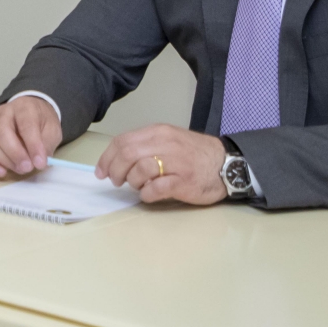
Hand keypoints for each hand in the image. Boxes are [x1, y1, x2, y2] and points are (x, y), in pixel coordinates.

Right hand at [0, 95, 62, 177]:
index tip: (40, 163)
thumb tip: (39, 162)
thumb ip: (47, 144)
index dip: (33, 145)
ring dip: (4, 160)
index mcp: (24, 107)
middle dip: (14, 153)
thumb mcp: (52, 129)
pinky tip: (1, 172)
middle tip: (27, 168)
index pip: (26, 124)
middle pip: (0, 131)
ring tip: (20, 169)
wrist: (29, 112)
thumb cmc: (41, 122)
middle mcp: (3, 113)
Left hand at [95, 124, 227, 204]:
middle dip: (115, 171)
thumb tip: (116, 160)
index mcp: (158, 132)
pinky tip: (150, 194)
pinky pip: (155, 188)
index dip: (106, 158)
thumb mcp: (168, 141)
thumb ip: (144, 146)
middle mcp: (165, 144)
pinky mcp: (184, 181)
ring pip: (139, 170)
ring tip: (138, 186)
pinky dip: (146, 194)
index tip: (101, 171)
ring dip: (132, 182)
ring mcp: (175, 162)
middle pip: (126, 154)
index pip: (122, 141)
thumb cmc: (194, 154)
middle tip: (116, 181)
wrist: (227, 164)